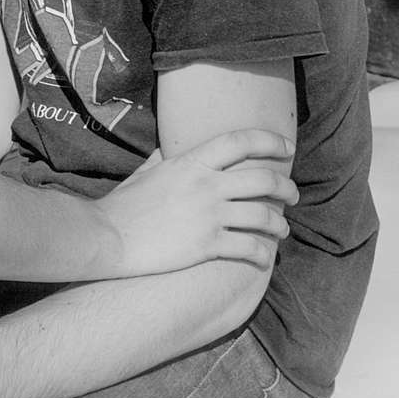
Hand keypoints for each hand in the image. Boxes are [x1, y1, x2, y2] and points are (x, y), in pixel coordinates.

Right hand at [101, 128, 296, 274]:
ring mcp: (208, 215)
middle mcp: (206, 185)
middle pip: (263, 179)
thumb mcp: (145, 172)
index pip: (240, 141)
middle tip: (292, 195)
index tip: (286, 146)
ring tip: (282, 230)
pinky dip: (263, 253)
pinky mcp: (207, 245)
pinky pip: (249, 247)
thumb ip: (163, 158)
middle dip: (286, 187)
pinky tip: (264, 257)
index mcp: (190, 162)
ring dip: (280, 223)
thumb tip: (171, 148)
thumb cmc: (122, 205)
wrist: (106, 236)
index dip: (269, 140)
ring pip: (264, 215)